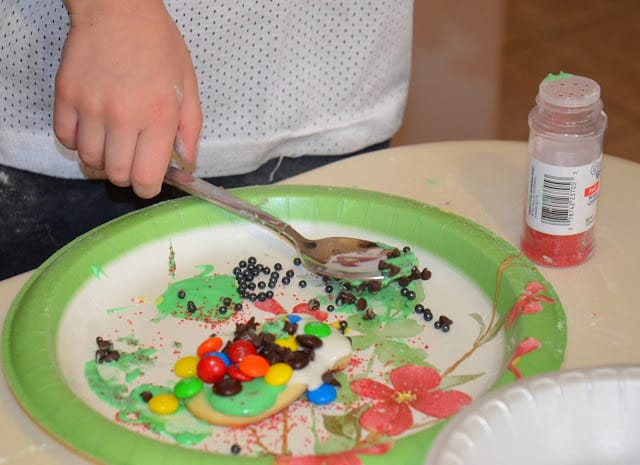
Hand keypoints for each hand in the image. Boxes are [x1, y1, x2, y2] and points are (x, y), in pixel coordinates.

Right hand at [54, 0, 201, 197]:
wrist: (117, 8)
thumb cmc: (158, 45)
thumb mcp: (187, 85)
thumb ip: (190, 128)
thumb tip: (187, 162)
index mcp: (159, 117)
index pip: (146, 177)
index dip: (147, 188)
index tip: (148, 182)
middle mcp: (123, 117)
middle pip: (116, 174)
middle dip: (126, 175)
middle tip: (132, 159)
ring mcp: (91, 107)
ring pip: (89, 160)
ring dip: (102, 158)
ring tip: (113, 139)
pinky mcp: (66, 96)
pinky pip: (65, 139)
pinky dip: (78, 141)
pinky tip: (92, 127)